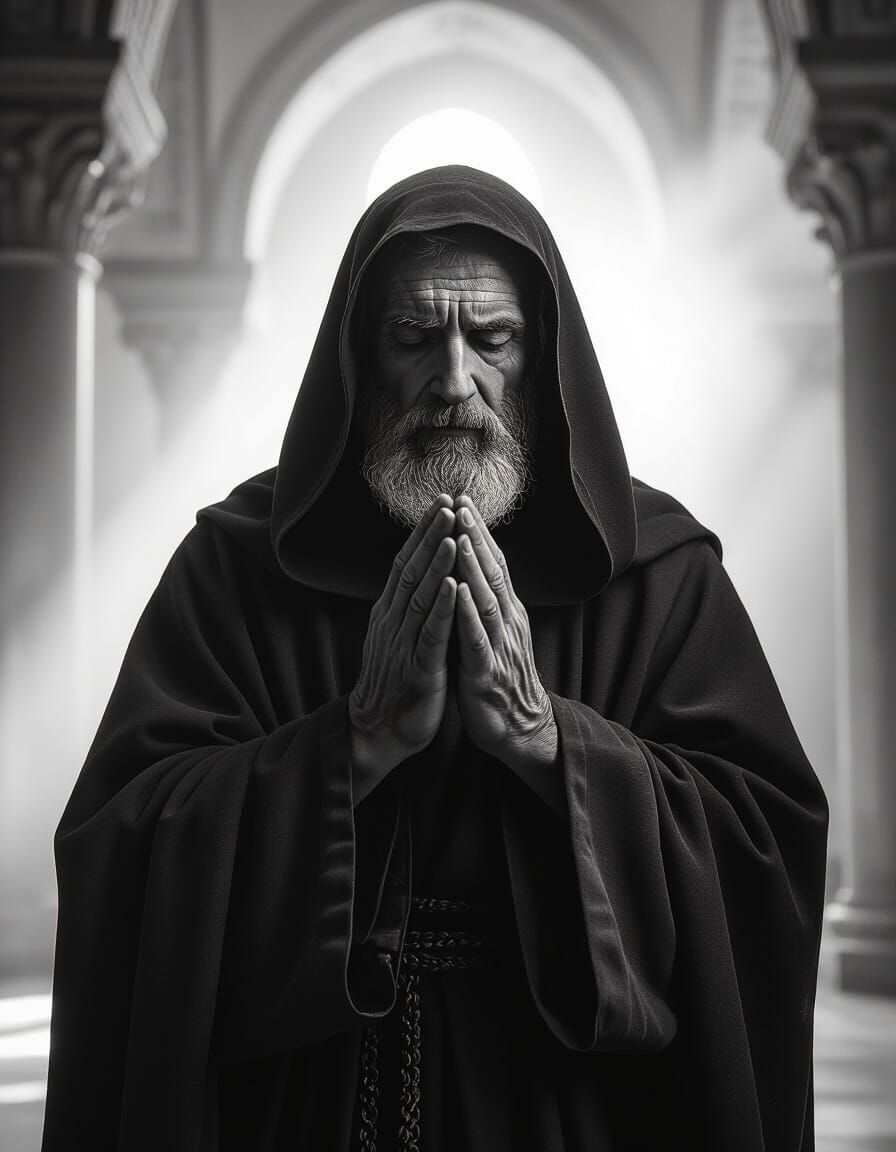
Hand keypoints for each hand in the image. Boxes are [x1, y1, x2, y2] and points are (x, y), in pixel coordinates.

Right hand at [349, 494, 457, 791]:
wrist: (378, 732)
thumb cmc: (396, 684)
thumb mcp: (400, 637)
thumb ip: (409, 607)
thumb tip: (422, 575)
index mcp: (390, 613)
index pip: (406, 563)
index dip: (423, 532)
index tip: (441, 502)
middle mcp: (393, 622)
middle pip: (412, 569)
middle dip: (431, 535)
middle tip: (448, 501)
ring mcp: (404, 644)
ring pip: (421, 595)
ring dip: (438, 562)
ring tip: (452, 531)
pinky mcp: (418, 668)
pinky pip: (431, 634)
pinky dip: (442, 607)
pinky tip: (453, 585)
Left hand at [452, 496, 556, 767]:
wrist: (520, 729)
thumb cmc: (500, 680)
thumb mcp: (495, 634)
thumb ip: (484, 603)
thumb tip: (470, 569)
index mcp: (505, 612)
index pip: (492, 563)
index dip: (478, 532)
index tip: (461, 499)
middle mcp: (506, 621)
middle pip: (491, 570)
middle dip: (474, 535)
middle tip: (459, 501)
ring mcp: (499, 645)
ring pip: (486, 597)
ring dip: (472, 564)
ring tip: (458, 533)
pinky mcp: (487, 671)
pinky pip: (476, 637)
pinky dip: (467, 611)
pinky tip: (457, 589)